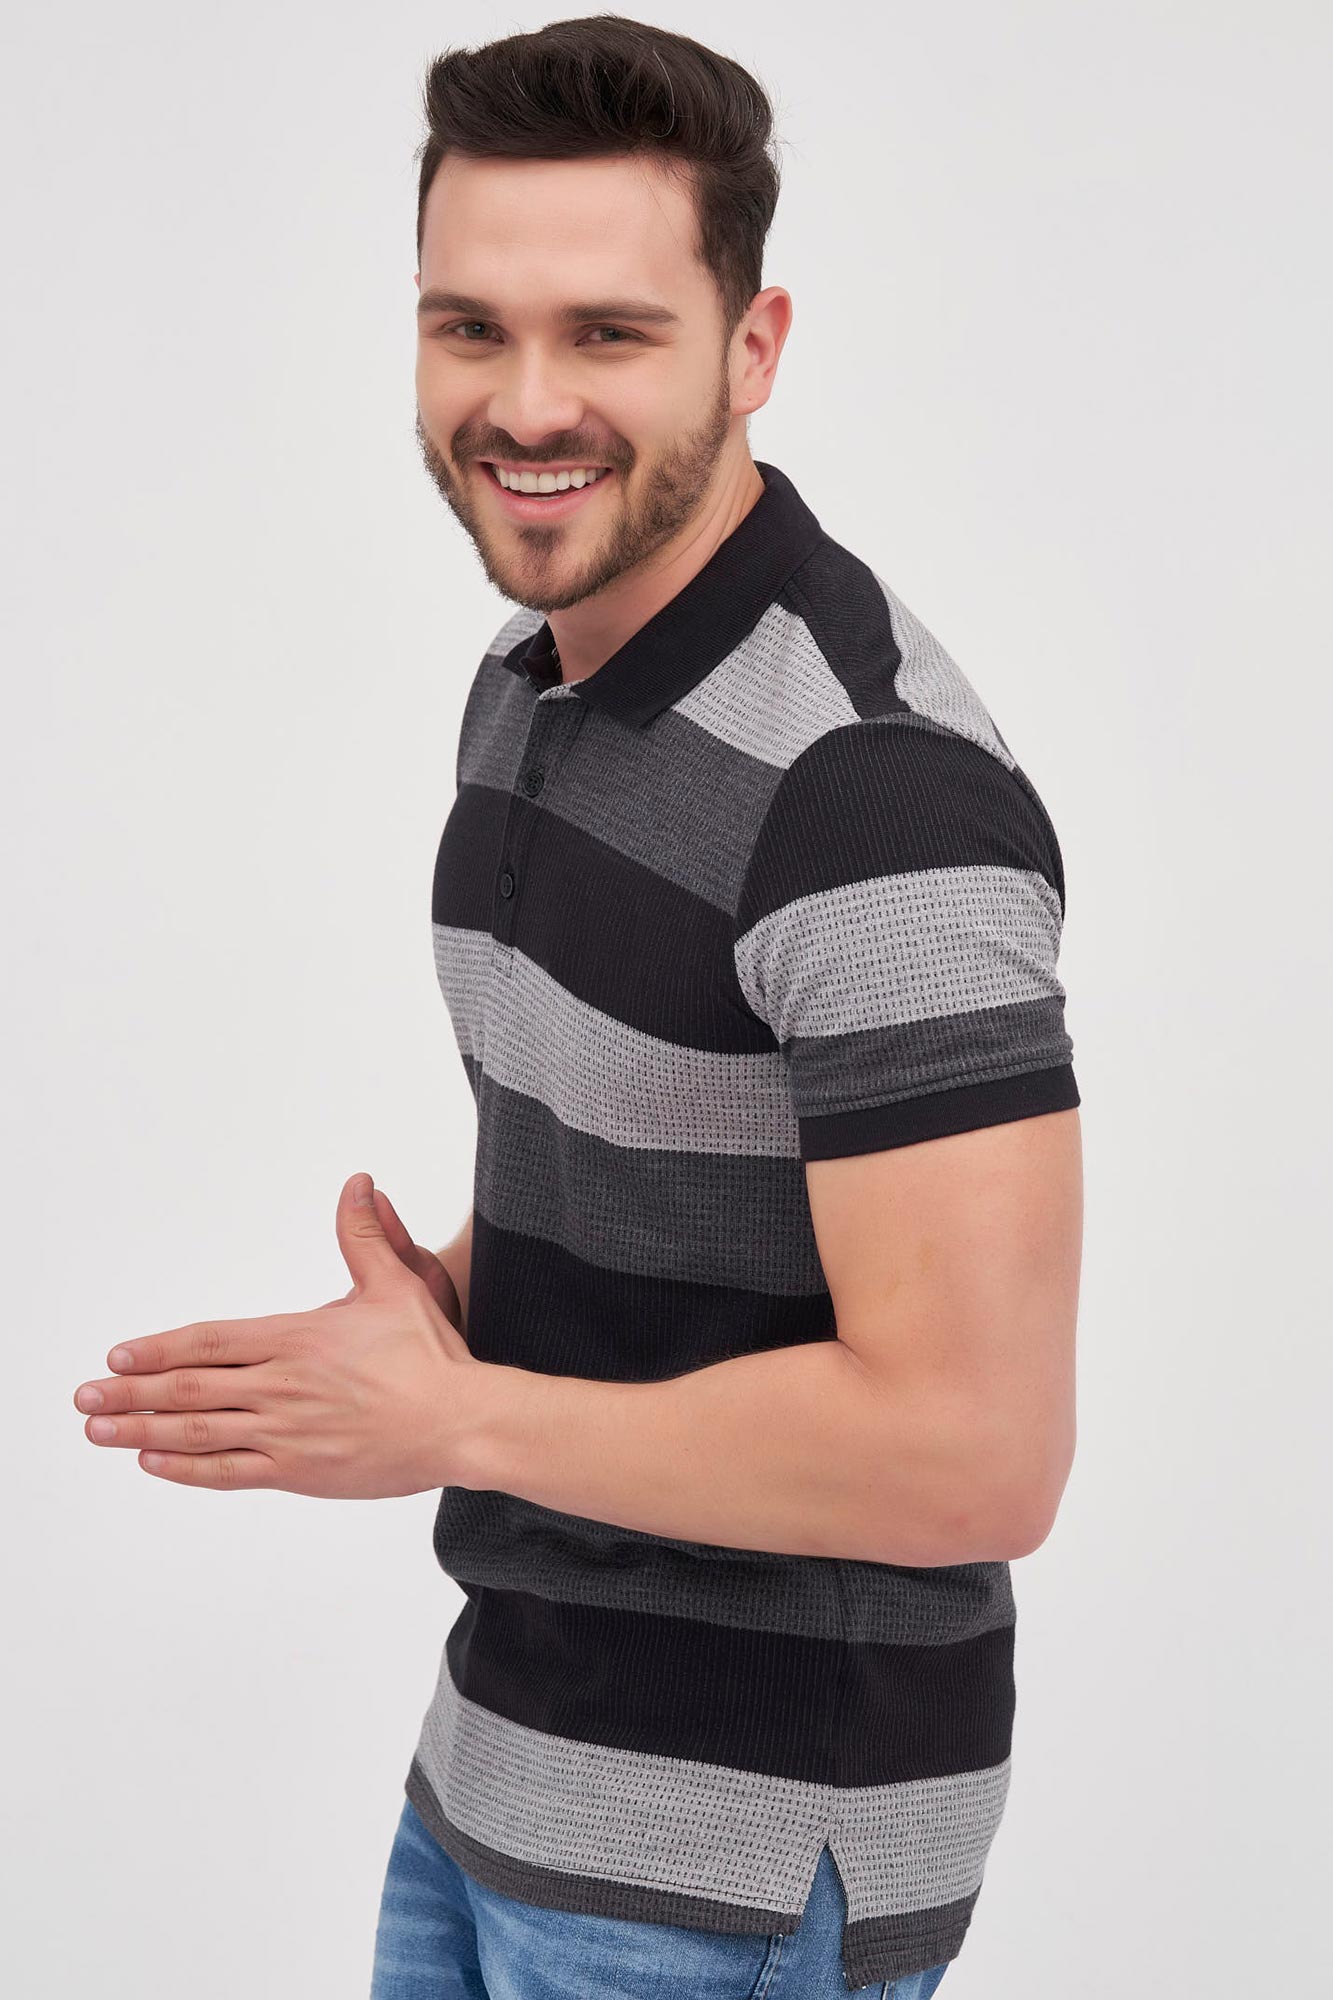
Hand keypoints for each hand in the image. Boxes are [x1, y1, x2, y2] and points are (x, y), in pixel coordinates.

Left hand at [72, 1173, 481, 1497]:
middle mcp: (283, 1385)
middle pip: (190, 1389)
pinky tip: (153, 1461)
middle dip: (130, 1391)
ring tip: (99, 1428)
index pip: (210, 1343)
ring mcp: (287, 1432)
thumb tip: (358, 1184)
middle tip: (84, 1395)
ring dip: (141, 1430)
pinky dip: (186, 1467)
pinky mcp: (301, 1470)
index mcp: (297, 1338)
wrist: (462, 1420)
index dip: (159, 1349)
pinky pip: (230, 1471)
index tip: (119, 1354)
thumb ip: (365, 1235)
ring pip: (199, 1432)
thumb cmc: (432, 1353)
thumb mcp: (398, 1281)